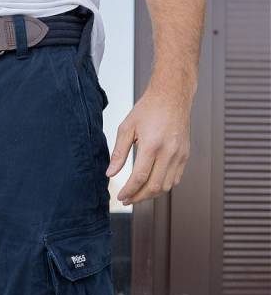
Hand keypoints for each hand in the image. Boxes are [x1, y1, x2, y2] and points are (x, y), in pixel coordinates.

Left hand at [106, 85, 191, 205]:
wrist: (173, 94)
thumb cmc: (148, 108)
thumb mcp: (126, 127)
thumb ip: (118, 153)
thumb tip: (110, 174)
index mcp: (152, 145)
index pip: (140, 178)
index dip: (129, 191)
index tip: (121, 197)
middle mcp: (168, 151)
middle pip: (154, 186)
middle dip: (139, 197)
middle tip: (127, 200)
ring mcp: (179, 154)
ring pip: (166, 186)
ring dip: (151, 195)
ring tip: (138, 195)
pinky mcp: (185, 154)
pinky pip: (175, 178)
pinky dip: (163, 186)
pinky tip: (152, 185)